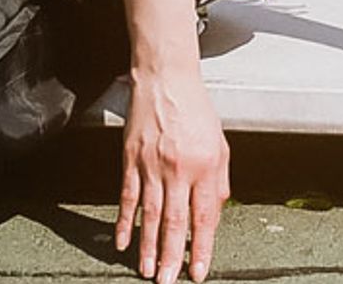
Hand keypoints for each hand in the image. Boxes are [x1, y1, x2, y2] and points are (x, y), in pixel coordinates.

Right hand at [114, 71, 230, 282]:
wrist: (166, 79)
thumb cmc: (196, 110)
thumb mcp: (220, 145)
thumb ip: (219, 182)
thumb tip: (215, 214)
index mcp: (205, 166)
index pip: (203, 216)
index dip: (200, 248)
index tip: (197, 271)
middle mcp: (178, 168)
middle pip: (174, 221)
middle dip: (170, 256)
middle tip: (167, 281)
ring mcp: (151, 164)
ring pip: (149, 214)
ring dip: (147, 246)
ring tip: (147, 271)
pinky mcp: (130, 158)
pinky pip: (127, 196)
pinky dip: (124, 221)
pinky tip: (122, 241)